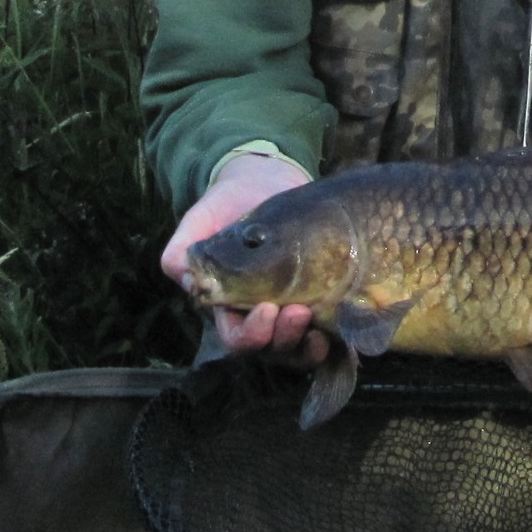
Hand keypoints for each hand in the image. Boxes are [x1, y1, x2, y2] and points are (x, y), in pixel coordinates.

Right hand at [162, 154, 328, 366]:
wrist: (265, 181)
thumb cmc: (227, 206)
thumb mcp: (200, 221)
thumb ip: (183, 250)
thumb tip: (190, 279)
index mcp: (229, 307)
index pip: (237, 337)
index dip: (251, 333)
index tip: (267, 308)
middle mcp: (262, 318)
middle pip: (272, 349)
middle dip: (285, 337)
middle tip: (300, 312)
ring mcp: (293, 312)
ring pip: (300, 348)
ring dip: (310, 345)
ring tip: (321, 326)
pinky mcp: (322, 301)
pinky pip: (332, 334)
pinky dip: (339, 340)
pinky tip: (347, 331)